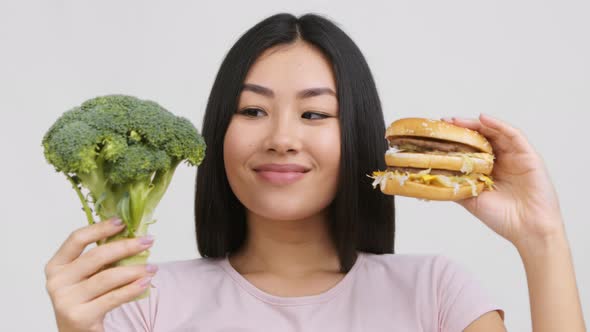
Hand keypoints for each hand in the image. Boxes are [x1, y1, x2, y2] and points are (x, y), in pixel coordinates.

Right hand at [45, 218, 156, 331]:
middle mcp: (57, 281)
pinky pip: (113, 298)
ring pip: (108, 277)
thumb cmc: (86, 299)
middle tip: (148, 241)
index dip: (100, 228)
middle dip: (126, 246)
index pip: (77, 239)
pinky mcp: (79, 317)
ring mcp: (65, 300)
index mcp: (56, 265)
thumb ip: (101, 257)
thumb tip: (132, 234)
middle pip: (96, 256)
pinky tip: (145, 282)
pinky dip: (132, 288)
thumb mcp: (86, 276)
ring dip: (135, 270)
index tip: (122, 222)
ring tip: (152, 267)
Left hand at [442, 114, 563, 247]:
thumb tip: (433, 178)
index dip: (456, 140)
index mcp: (489, 170)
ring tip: (457, 120)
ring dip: (476, 124)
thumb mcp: (471, 200)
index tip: (438, 134)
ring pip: (495, 132)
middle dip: (463, 128)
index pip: (471, 148)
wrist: (528, 230)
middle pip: (482, 137)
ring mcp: (516, 157)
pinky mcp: (529, 156)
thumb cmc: (502, 218)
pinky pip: (514, 135)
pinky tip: (483, 119)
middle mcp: (503, 160)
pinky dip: (498, 125)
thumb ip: (456, 186)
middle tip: (444, 122)